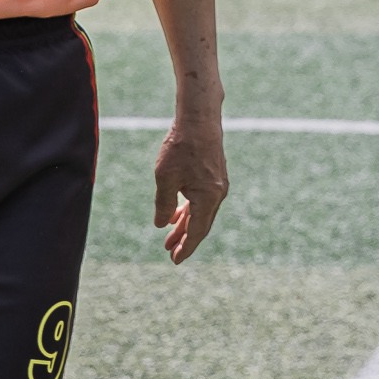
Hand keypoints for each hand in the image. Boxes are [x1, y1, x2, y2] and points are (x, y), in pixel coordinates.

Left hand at [152, 116, 227, 262]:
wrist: (199, 118)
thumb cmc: (181, 146)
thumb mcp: (165, 178)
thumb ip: (163, 204)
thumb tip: (161, 224)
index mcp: (208, 198)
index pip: (197, 231)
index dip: (185, 247)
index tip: (175, 260)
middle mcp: (217, 193)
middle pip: (201, 224)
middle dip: (184, 239)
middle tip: (170, 252)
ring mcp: (218, 184)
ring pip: (201, 212)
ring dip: (185, 224)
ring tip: (169, 236)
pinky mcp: (214, 175)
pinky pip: (202, 200)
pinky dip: (189, 209)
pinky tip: (175, 212)